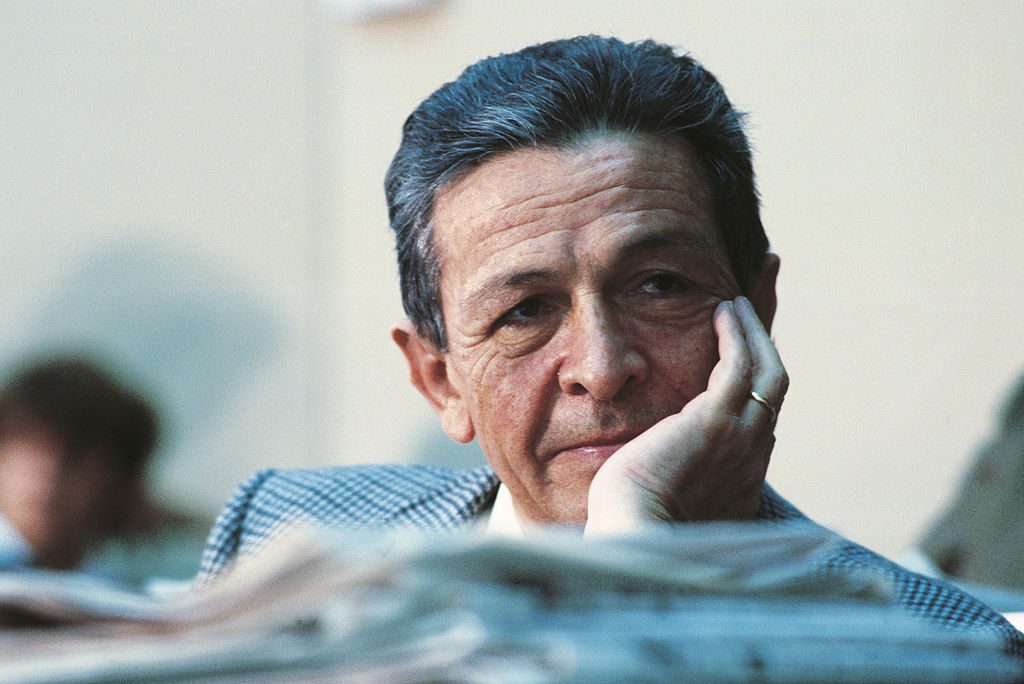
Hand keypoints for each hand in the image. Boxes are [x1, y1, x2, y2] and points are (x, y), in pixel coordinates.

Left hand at [584, 296, 787, 533]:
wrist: (633, 533)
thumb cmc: (631, 523)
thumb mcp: (660, 498)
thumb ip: (668, 476)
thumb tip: (649, 464)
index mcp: (740, 482)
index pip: (759, 422)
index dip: (753, 386)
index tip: (741, 360)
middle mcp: (751, 459)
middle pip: (774, 392)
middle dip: (766, 350)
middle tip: (750, 318)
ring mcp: (741, 438)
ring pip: (768, 374)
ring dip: (754, 334)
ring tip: (736, 307)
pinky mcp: (719, 420)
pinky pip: (741, 364)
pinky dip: (738, 335)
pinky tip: (723, 312)